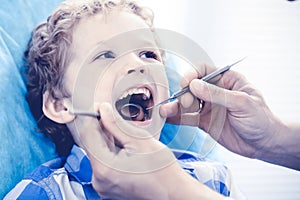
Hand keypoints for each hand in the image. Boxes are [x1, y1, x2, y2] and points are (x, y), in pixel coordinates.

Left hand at [72, 102, 225, 198]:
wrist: (173, 191)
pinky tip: (122, 143)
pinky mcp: (109, 187)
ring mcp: (104, 185)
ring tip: (120, 129)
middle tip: (110, 114)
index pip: (88, 135)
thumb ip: (116, 124)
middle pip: (92, 145)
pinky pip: (104, 164)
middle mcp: (99, 180)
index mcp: (105, 168)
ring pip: (98, 154)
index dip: (93, 117)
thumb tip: (104, 110)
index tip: (99, 107)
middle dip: (101, 128)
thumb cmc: (162, 170)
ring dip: (106, 139)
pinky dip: (110, 151)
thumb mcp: (139, 140)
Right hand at [160, 65, 283, 158]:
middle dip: (185, 94)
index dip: (193, 74)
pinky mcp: (204, 122)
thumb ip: (216, 94)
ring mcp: (208, 107)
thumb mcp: (241, 103)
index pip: (204, 70)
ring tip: (165, 111)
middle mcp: (215, 91)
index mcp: (227, 80)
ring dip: (175, 106)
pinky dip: (177, 118)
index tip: (186, 83)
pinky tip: (167, 118)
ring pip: (187, 103)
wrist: (264, 144)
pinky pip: (187, 118)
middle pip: (192, 87)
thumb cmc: (260, 119)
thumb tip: (193, 85)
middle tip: (186, 103)